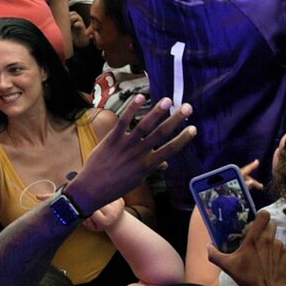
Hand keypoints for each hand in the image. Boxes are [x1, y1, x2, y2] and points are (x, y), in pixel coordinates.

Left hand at [64, 96, 195, 216]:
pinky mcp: (112, 139)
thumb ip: (151, 168)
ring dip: (157, 112)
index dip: (183, 138)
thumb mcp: (137, 179)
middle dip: (175, 120)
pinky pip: (123, 121)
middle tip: (187, 108)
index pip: (170, 149)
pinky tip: (141, 97)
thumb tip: (165, 163)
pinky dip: (132, 109)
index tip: (193, 128)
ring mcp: (125, 145)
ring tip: (168, 100)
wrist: (92, 189)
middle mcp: (139, 154)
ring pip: (144, 125)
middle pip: (161, 134)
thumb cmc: (116, 186)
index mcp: (148, 165)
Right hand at [206, 205, 285, 285]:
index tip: (255, 223)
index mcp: (255, 239)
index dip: (260, 216)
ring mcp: (280, 247)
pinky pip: (281, 248)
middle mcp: (269, 239)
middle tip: (257, 238)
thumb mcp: (228, 267)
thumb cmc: (248, 278)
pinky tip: (270, 263)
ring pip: (275, 237)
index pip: (264, 215)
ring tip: (262, 255)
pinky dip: (276, 253)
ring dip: (270, 242)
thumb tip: (208, 246)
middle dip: (265, 228)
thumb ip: (215, 255)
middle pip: (271, 224)